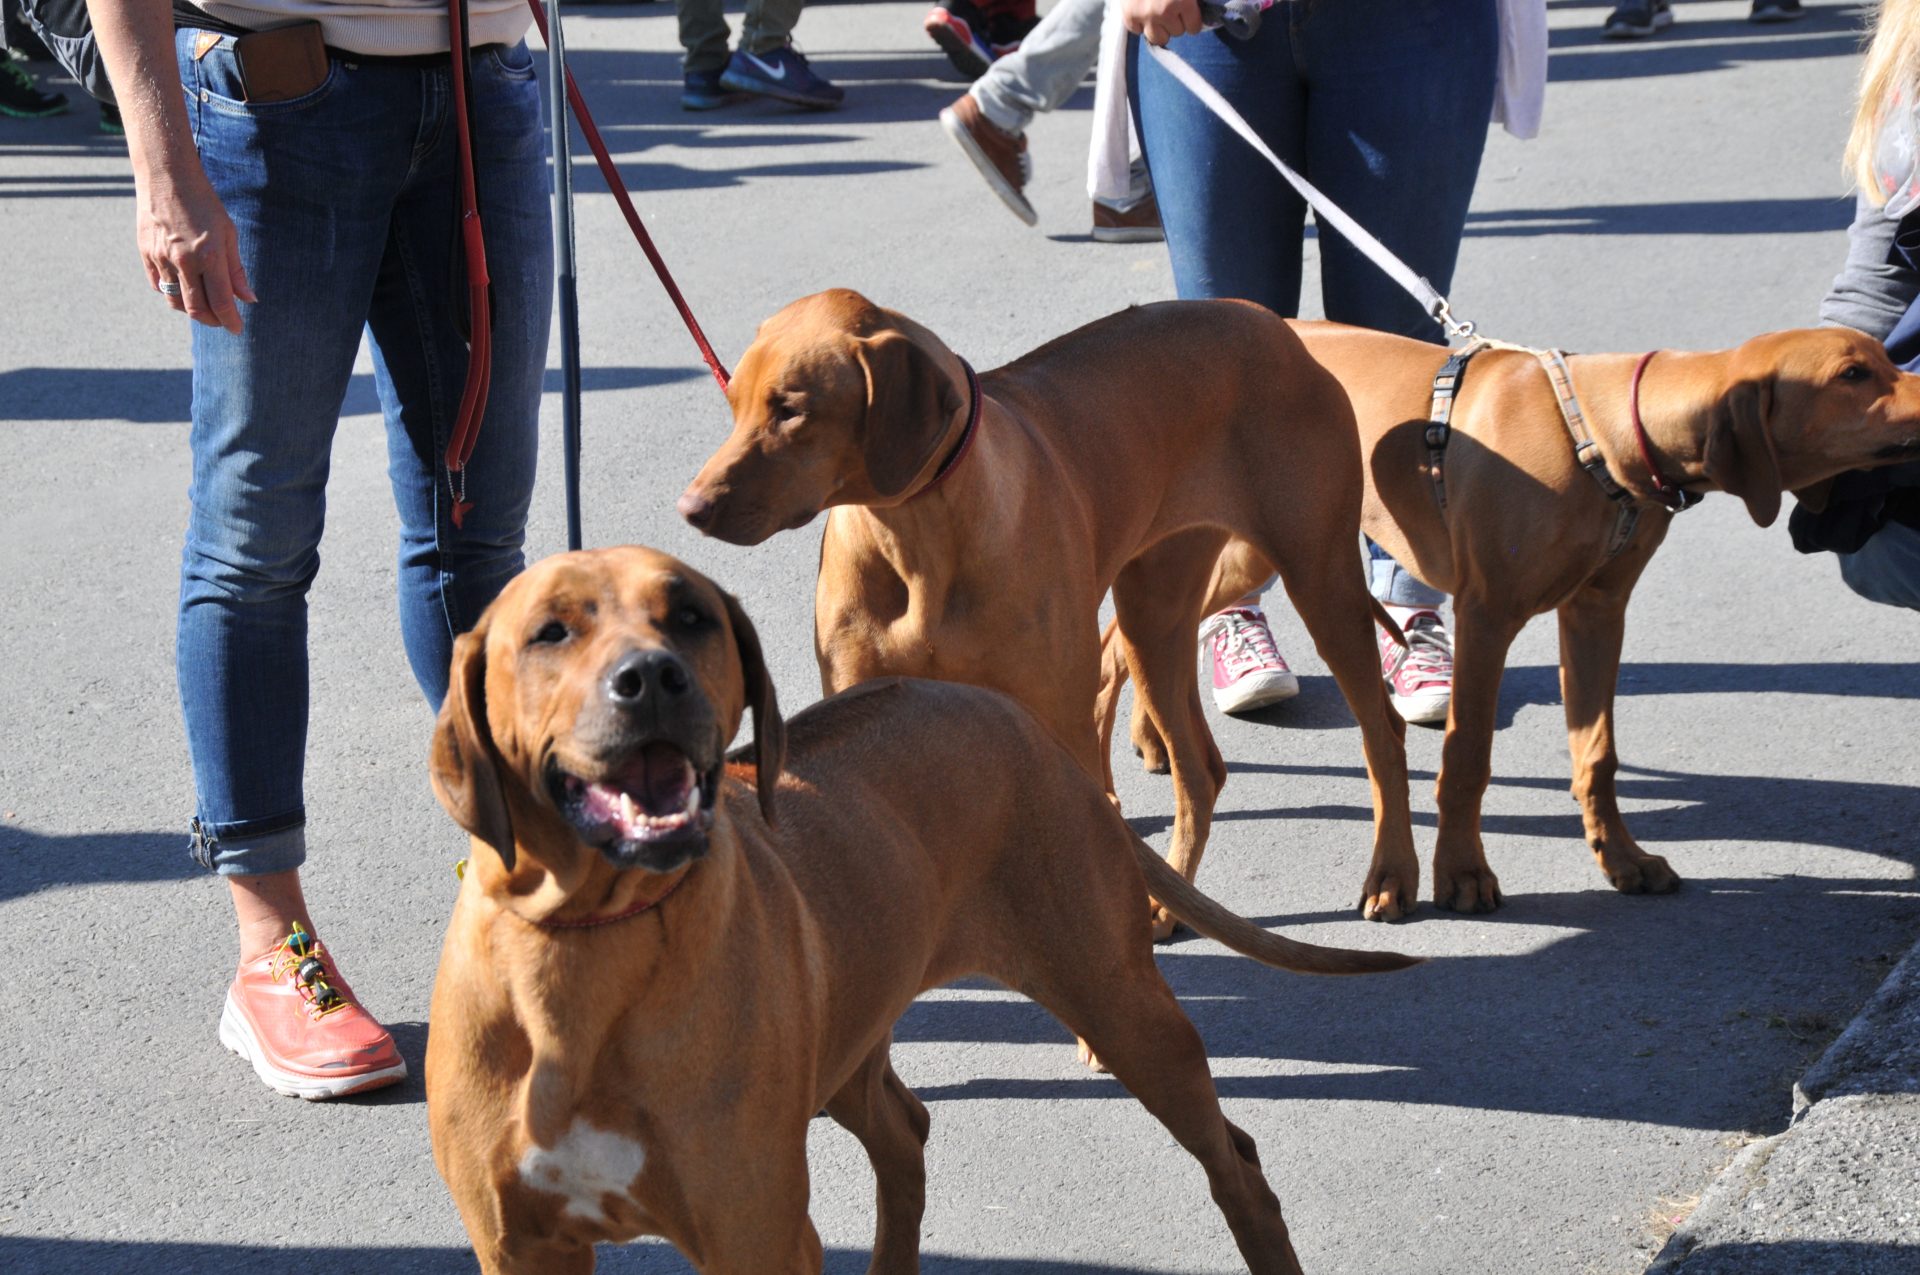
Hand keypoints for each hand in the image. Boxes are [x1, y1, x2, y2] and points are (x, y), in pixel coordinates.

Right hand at [137, 166, 255, 333]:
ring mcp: (161, 258)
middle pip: (196, 308)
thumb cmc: (204, 203)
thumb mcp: (228, 233)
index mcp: (209, 256)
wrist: (166, 177)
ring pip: (175, 300)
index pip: (221, 302)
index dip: (230, 321)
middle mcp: (183, 261)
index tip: (237, 329)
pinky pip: (158, 285)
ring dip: (191, 310)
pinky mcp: (145, 253)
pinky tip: (184, 287)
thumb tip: (248, 299)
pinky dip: (172, 293)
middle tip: (222, 321)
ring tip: (204, 306)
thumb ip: (236, 270)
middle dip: (212, 320)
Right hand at [1121, 0, 1203, 45]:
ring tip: (1158, 12)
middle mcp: (1164, 11)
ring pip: (1158, 38)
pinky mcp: (1129, 16)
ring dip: (1160, 27)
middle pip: (1177, 32)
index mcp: (1183, 1)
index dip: (1192, 19)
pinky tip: (1143, 9)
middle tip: (1171, 6)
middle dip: (1176, 21)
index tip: (1189, 12)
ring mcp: (1145, 15)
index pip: (1194, 28)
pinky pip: (1138, 31)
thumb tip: (1205, 8)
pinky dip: (1141, 23)